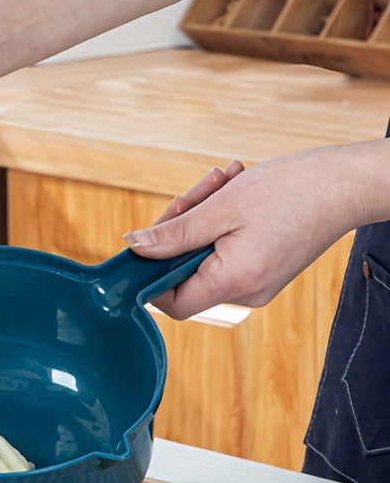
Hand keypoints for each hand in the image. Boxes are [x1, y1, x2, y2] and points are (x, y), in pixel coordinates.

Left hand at [124, 145, 376, 318]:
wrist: (348, 184)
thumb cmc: (291, 191)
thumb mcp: (220, 208)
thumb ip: (174, 234)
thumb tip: (135, 247)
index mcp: (234, 282)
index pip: (172, 303)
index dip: (152, 274)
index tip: (149, 239)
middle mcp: (246, 292)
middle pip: (186, 272)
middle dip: (182, 227)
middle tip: (198, 191)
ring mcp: (257, 282)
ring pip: (204, 254)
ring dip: (203, 215)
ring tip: (224, 180)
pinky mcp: (264, 268)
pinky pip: (226, 250)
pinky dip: (222, 221)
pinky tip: (235, 190)